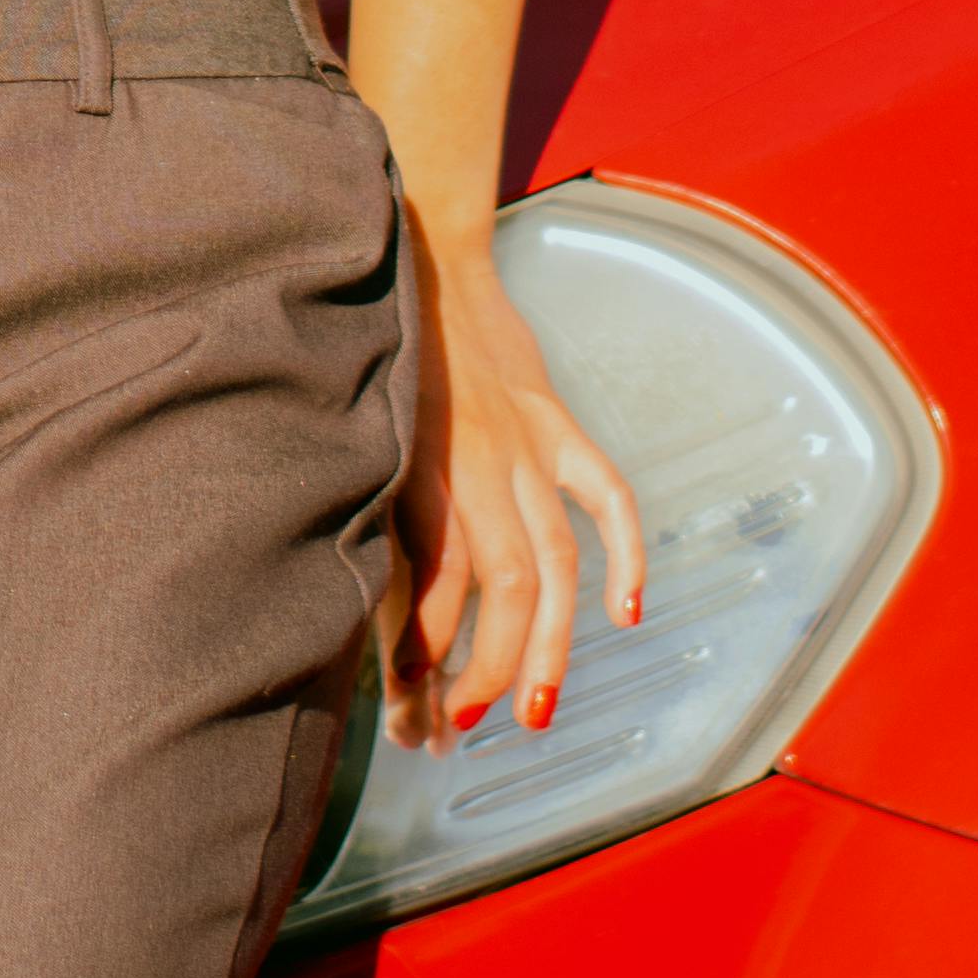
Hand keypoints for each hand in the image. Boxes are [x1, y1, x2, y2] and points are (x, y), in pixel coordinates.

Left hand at [382, 217, 643, 750]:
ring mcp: (525, 442)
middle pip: (501, 590)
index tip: (406, 713)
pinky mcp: (555, 420)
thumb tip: (350, 599)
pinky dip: (626, 554)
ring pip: (555, 561)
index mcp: (414, 470)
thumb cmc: (366, 354)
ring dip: (551, 643)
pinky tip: (625, 613)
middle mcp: (476, 462)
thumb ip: (367, 510)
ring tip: (535, 711)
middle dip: (486, 670)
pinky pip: (605, 493)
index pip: (429, 589)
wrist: (412, 252)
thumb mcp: (352, 435)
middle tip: (460, 725)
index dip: (421, 658)